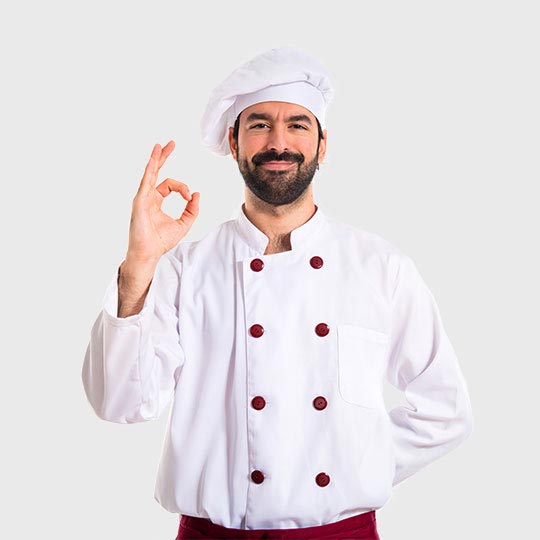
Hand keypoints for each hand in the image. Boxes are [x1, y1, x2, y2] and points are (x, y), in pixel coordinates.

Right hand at [125, 141, 199, 264]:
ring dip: (156, 158)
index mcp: (156, 201)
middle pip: (156, 172)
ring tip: (161, 145)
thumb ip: (192, 209)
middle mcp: (147, 197)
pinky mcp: (140, 200)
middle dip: (163, 157)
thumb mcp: (184, 224)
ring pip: (150, 173)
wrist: (149, 252)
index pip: (170, 186)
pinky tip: (155, 158)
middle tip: (171, 144)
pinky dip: (151, 168)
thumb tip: (196, 194)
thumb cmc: (161, 241)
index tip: (189, 196)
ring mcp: (142, 198)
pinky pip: (146, 180)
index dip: (182, 188)